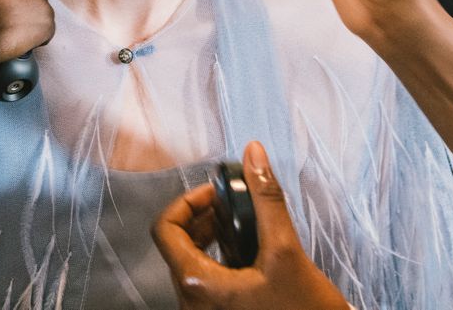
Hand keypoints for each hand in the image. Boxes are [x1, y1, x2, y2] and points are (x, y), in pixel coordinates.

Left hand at [152, 142, 350, 309]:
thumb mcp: (286, 251)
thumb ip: (266, 200)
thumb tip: (254, 157)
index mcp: (198, 285)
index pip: (165, 228)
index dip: (188, 201)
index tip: (217, 193)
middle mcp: (192, 301)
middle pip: (177, 243)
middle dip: (204, 215)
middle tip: (232, 203)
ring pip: (192, 260)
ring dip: (213, 234)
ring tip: (244, 223)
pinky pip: (207, 278)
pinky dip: (221, 256)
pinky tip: (251, 250)